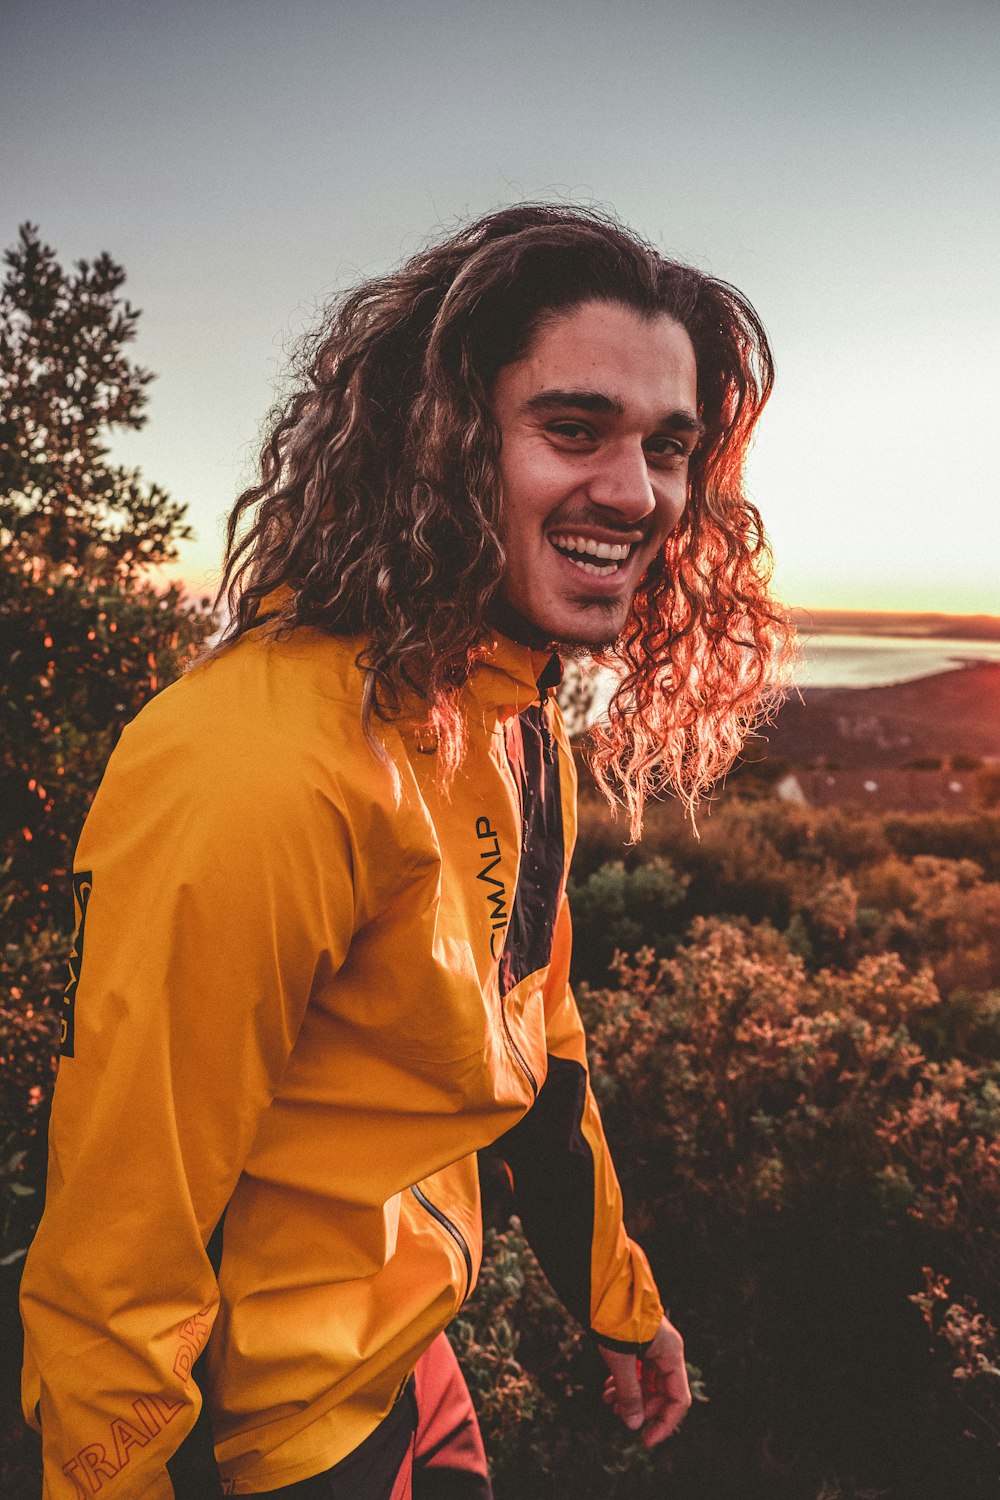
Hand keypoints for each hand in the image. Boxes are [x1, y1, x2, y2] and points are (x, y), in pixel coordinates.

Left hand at [599, 1316, 690, 1445]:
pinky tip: (608, 1388)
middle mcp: (666, 1351)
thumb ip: (629, 1393)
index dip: (664, 1423)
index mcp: (671, 1354)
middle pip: (661, 1392)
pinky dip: (624, 1382)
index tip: (645, 1440)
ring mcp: (652, 1346)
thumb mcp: (620, 1360)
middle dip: (640, 1407)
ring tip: (608, 1401)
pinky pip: (638, 1370)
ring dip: (630, 1395)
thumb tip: (633, 1425)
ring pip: (647, 1382)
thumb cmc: (615, 1320)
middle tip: (616, 1413)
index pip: (678, 1399)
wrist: (603, 1286)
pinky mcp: (639, 1342)